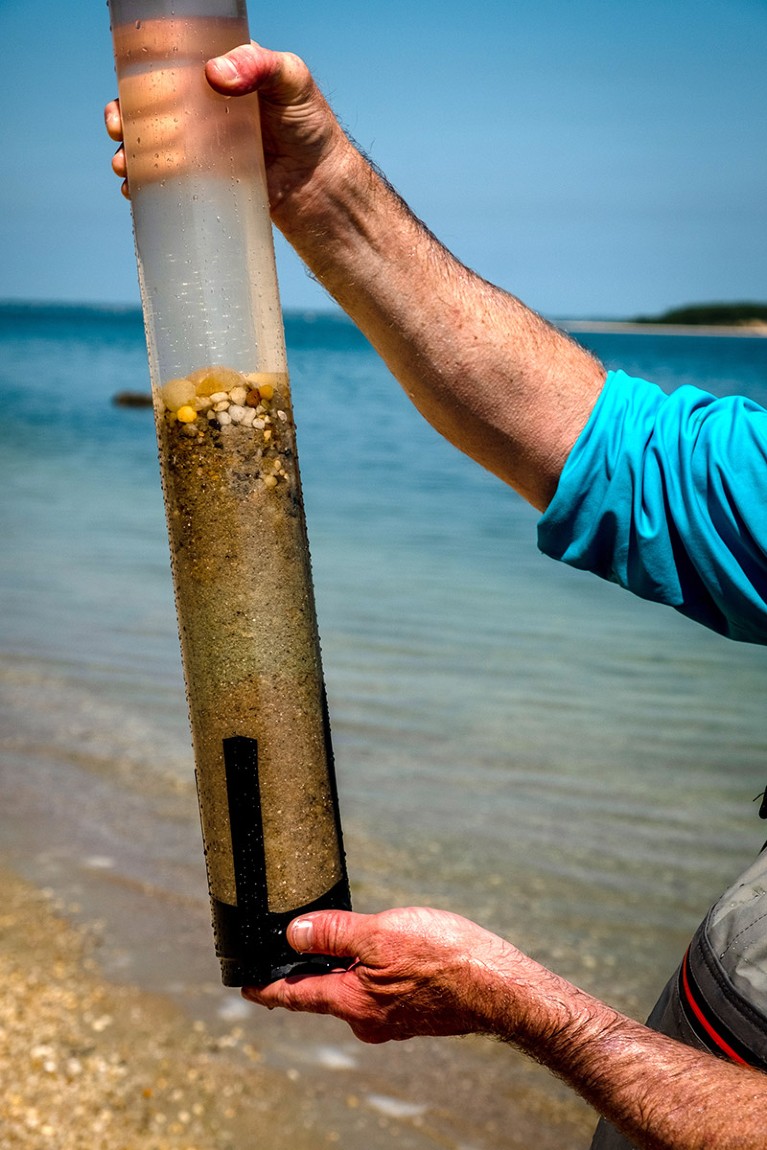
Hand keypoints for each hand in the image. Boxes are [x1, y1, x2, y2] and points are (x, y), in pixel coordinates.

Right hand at [105, 40, 349, 219]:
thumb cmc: (311, 126)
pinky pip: (167, 184)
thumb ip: (259, 66)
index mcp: (215, 78)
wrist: (322, 185)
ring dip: (129, 155)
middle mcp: (203, 112)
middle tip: (118, 130)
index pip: (168, 70)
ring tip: (124, 167)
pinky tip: (135, 192)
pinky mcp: (206, 185)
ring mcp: (202, 150)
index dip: (138, 78)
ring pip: (151, 147)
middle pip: (148, 109)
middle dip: (123, 118)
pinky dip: (145, 188)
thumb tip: (215, 73)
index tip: (125, 92)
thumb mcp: (292, 80)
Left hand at [242, 907, 520, 1043]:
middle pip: (323, 991)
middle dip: (309, 969)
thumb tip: (294, 933)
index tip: (244, 984)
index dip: (266, 987)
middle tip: (294, 941)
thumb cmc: (446, 959)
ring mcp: (392, 1019)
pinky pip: (377, 988)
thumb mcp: (381, 933)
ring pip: (353, 988)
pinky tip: (385, 950)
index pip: (294, 996)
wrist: (502, 989)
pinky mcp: (414, 1012)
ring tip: (345, 937)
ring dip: (344, 964)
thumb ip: (334, 933)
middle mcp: (368, 1020)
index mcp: (352, 1003)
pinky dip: (370, 969)